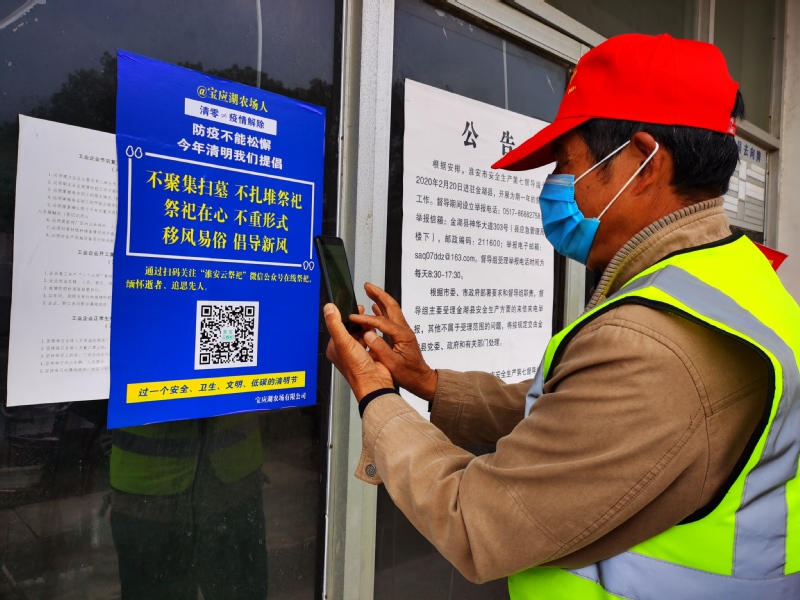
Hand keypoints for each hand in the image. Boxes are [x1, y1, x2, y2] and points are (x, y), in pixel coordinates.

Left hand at [324, 303, 393, 399]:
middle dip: (358, 322)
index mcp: (335, 349)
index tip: (351, 308)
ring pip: (362, 334)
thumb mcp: (344, 342)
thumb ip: (336, 324)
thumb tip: (329, 308)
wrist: (375, 383)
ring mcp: (358, 353)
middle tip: (363, 315)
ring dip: (366, 329)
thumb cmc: (357, 369)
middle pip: (351, 329)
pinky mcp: (369, 354)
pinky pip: (371, 340)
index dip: (344, 317)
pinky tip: (375, 335)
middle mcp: (345, 351)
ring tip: (370, 326)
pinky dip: (373, 336)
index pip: (338, 327)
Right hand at [348, 283, 438, 400]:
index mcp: (402, 335)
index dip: (366, 318)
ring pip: (391, 309)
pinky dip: (382, 309)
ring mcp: (403, 331)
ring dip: (380, 299)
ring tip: (369, 291)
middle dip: (379, 294)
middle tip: (367, 286)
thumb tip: (368, 334)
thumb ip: (380, 349)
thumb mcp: (393, 364)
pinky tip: (375, 307)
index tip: (353, 317)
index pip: (381, 322)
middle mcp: (404, 330)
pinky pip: (391, 318)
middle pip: (391, 306)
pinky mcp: (401, 335)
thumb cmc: (409, 374)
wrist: (421, 379)